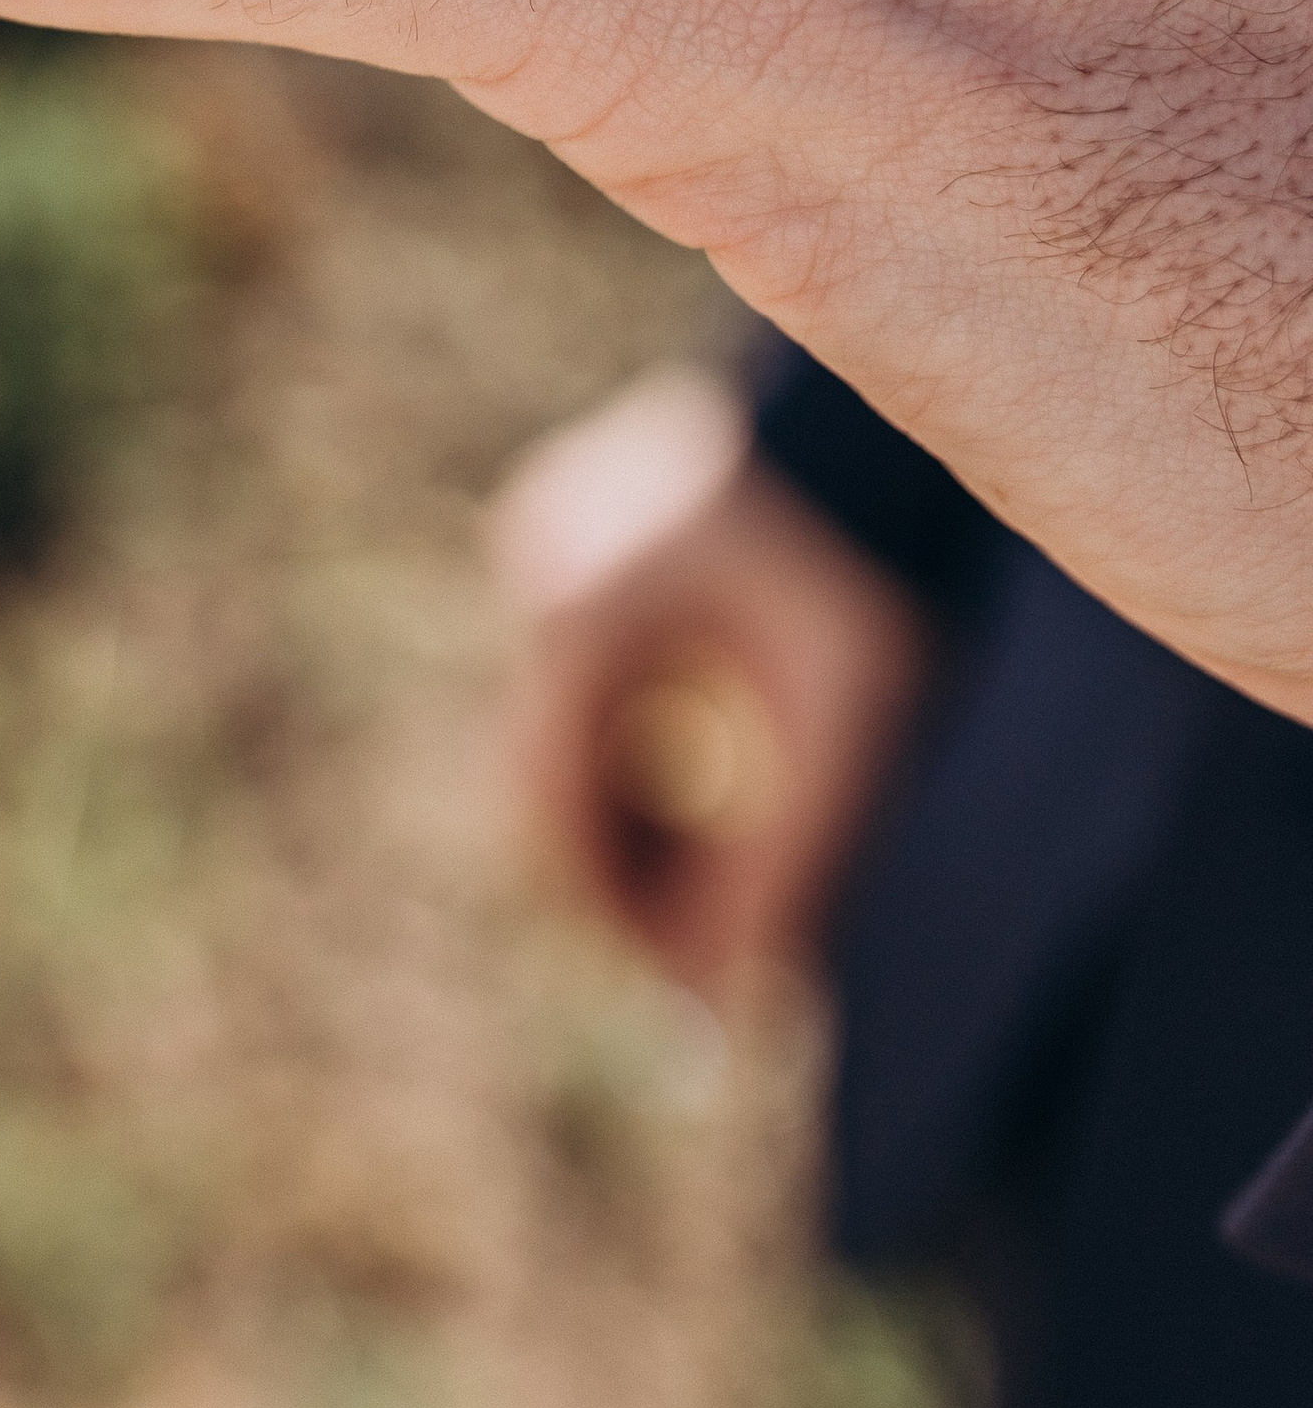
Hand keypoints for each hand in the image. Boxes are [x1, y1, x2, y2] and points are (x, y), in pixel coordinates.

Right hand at [493, 369, 930, 992]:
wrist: (869, 422)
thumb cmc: (862, 556)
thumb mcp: (841, 720)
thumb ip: (775, 859)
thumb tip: (720, 984)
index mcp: (580, 619)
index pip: (549, 810)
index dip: (612, 911)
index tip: (679, 981)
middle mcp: (538, 575)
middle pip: (544, 775)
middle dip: (621, 868)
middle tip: (706, 942)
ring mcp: (545, 543)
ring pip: (559, 726)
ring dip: (627, 804)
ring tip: (726, 853)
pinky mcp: (571, 528)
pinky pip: (582, 669)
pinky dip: (633, 733)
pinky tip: (710, 753)